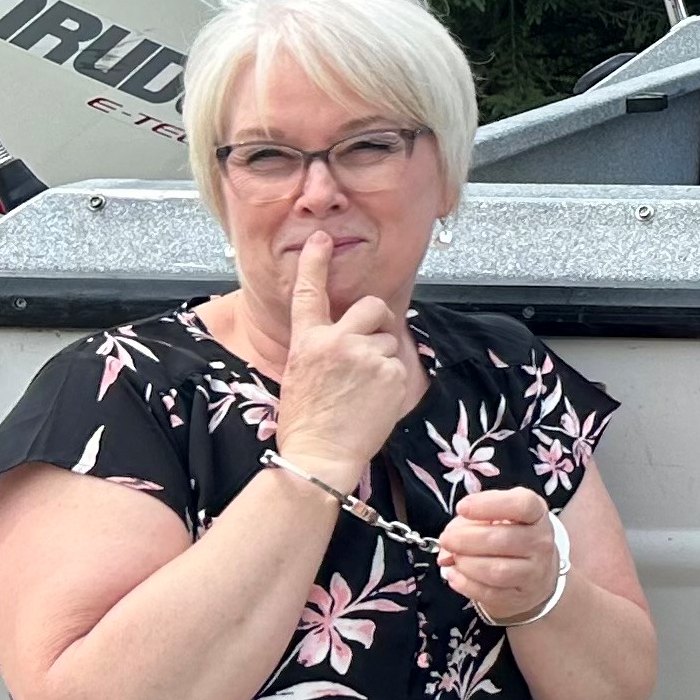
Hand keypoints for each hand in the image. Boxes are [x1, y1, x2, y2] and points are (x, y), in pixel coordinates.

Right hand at [276, 231, 408, 489]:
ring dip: (383, 358)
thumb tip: (343, 341)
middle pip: (371, 307)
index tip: (321, 241)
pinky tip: (375, 402)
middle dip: (377, 320)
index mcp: (308, 341)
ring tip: (365, 391)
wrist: (319, 458)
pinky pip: (399, 365)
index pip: (309, 292)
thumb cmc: (306, 426)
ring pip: (389, 340)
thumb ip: (321, 351)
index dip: (315, 263)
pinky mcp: (391, 373)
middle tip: (371, 342)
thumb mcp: (300, 377)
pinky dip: (392, 381)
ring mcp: (366, 356)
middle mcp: (337, 341)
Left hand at [437, 488, 558, 621]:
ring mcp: (534, 572)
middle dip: (465, 539)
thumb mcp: (494, 516)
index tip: (462, 507)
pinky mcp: (520, 596)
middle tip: (447, 539)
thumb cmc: (508, 535)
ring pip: (496, 571)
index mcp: (536, 513)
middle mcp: (540, 542)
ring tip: (454, 557)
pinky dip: (465, 584)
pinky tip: (455, 574)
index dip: (488, 505)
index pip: (521, 505)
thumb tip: (447, 542)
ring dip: (466, 564)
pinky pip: (489, 593)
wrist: (534, 572)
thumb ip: (468, 521)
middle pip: (501, 539)